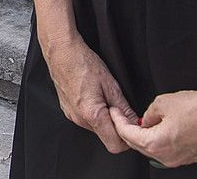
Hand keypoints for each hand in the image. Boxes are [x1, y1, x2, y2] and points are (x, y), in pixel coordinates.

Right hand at [42, 35, 137, 153]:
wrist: (61, 51)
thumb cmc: (83, 63)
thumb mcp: (111, 85)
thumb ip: (124, 108)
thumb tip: (135, 123)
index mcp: (91, 114)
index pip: (115, 145)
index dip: (126, 137)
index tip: (131, 124)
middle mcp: (79, 119)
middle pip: (105, 137)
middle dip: (116, 127)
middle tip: (119, 107)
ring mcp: (71, 115)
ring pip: (96, 129)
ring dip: (105, 119)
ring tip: (105, 98)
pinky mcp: (67, 110)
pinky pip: (86, 120)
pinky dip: (95, 114)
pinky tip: (94, 96)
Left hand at [109, 89, 196, 167]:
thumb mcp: (162, 103)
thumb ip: (148, 114)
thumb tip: (146, 121)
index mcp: (156, 144)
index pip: (127, 134)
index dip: (117, 121)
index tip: (112, 111)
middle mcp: (166, 157)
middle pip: (138, 145)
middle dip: (127, 131)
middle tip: (120, 117)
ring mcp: (180, 160)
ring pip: (153, 150)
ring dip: (143, 138)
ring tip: (138, 123)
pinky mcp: (192, 157)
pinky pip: (169, 151)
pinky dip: (160, 141)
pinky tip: (159, 129)